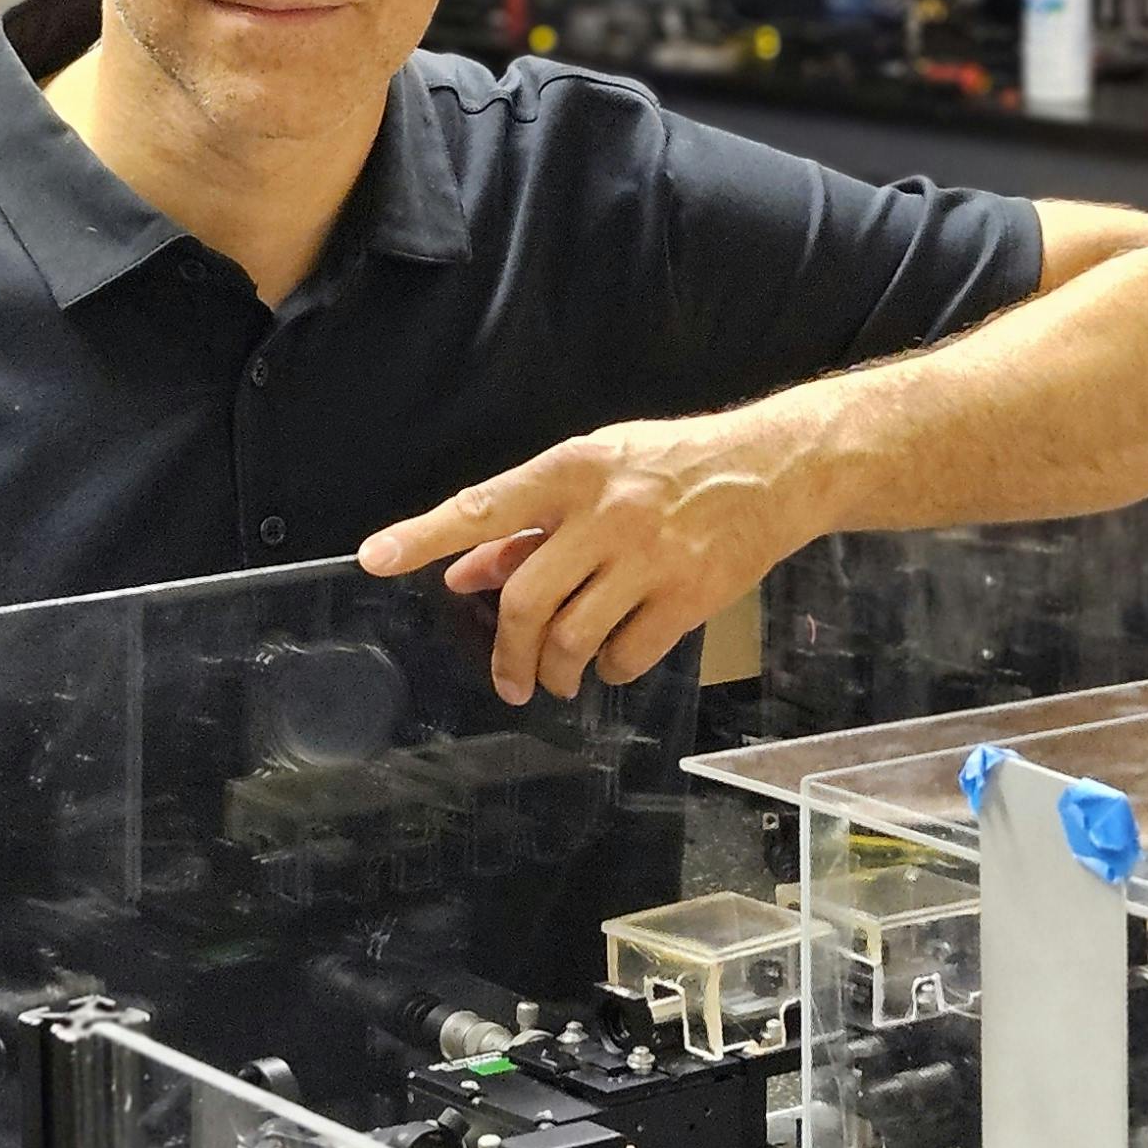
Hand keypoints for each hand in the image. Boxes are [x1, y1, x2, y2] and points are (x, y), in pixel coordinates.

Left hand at [361, 405, 833, 703]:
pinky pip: (627, 654)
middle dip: (506, 653)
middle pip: (525, 599)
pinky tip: (612, 659)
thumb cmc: (670, 467)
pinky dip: (610, 669)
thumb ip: (528, 524)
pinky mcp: (689, 594)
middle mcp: (605, 511)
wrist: (771, 469)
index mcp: (572, 470)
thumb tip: (461, 572)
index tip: (375, 558)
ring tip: (557, 676)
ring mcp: (648, 555)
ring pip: (572, 636)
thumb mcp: (594, 473)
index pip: (483, 507)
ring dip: (555, 670)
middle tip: (507, 679)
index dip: (425, 535)